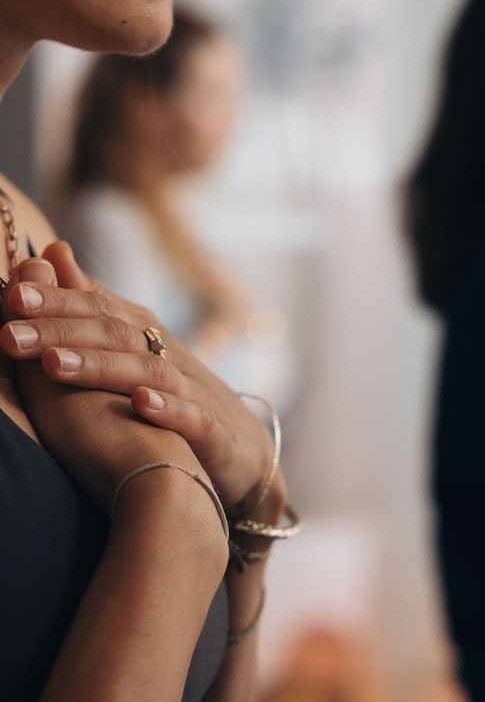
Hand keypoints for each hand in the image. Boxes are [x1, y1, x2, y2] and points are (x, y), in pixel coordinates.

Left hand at [0, 243, 285, 521]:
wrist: (244, 451)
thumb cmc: (179, 396)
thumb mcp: (137, 347)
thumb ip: (96, 305)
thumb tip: (53, 250)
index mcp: (146, 336)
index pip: (99, 308)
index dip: (55, 302)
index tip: (10, 295)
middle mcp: (168, 356)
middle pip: (115, 334)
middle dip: (61, 331)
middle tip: (10, 333)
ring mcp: (193, 392)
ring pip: (148, 372)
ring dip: (100, 367)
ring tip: (54, 366)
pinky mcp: (213, 432)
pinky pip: (192, 417)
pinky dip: (167, 409)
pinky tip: (139, 404)